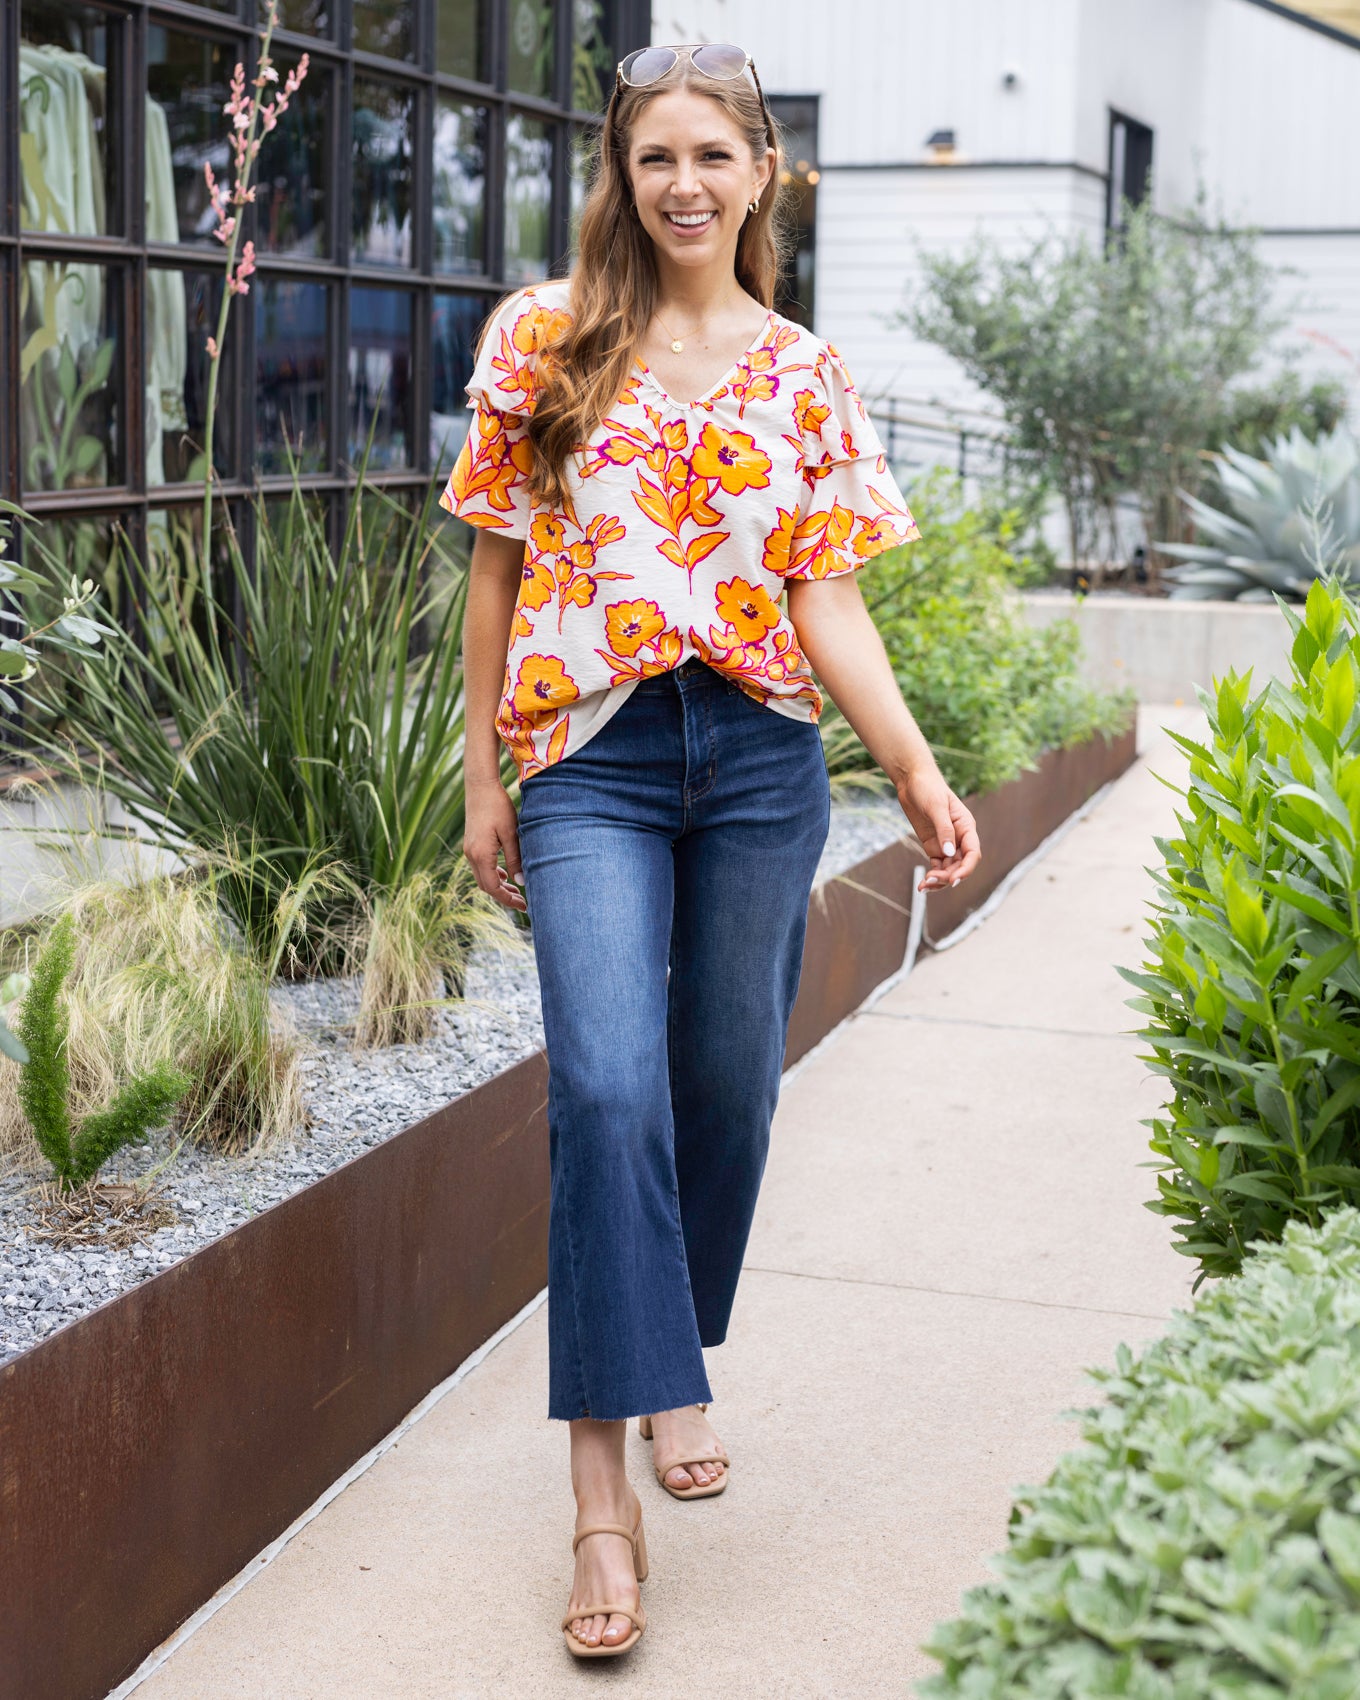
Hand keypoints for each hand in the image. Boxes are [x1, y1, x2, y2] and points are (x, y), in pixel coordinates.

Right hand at [464, 779, 527, 912]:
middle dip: (503, 896)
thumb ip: (515, 859)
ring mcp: (469, 850)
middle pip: (486, 886)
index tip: (524, 905)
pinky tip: (505, 874)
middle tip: (523, 901)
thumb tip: (522, 882)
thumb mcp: (511, 834)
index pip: (493, 887)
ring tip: (516, 890)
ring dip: (498, 885)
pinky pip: (480, 866)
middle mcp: (471, 855)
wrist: (480, 787)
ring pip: (482, 877)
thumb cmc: (498, 807)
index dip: (508, 899)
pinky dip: (492, 874)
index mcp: (480, 855)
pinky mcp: (472, 844)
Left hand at [895, 765, 980, 892]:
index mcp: (966, 827)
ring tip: (924, 886)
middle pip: (960, 865)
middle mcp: (959, 838)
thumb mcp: (936, 807)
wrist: (912, 781)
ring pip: (948, 869)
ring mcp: (946, 843)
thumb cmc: (928, 788)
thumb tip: (949, 852)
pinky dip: (932, 876)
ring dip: (939, 880)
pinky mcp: (933, 846)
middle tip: (930, 881)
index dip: (966, 869)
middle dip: (948, 876)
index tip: (953, 880)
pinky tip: (923, 885)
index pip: (973, 853)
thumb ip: (944, 829)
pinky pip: (937, 866)